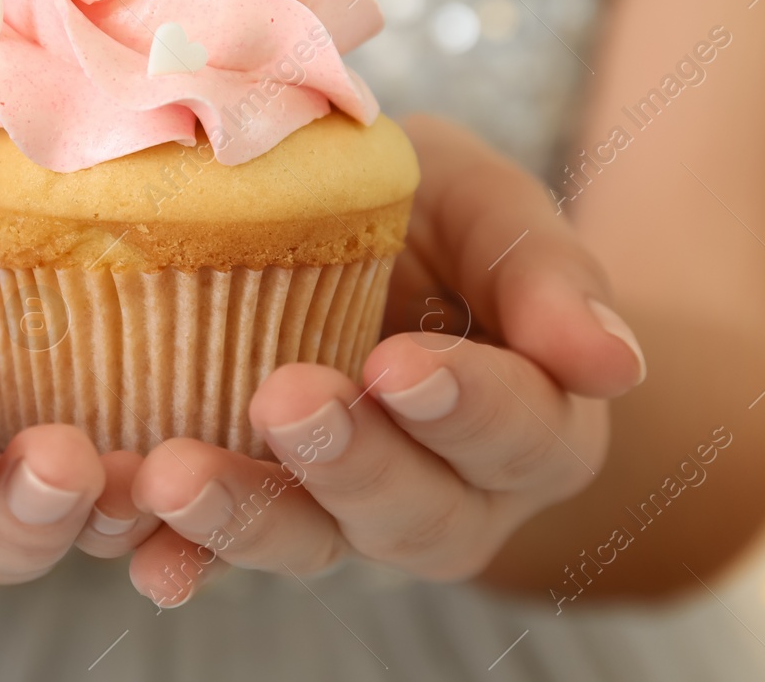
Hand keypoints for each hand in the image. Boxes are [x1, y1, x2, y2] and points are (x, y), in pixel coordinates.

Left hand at [127, 114, 645, 605]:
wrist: (357, 234)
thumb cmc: (437, 214)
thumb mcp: (489, 206)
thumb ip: (545, 272)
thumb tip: (616, 364)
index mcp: (535, 418)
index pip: (520, 428)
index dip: (467, 404)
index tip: (401, 364)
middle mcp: (456, 491)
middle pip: (420, 513)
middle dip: (354, 464)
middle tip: (290, 400)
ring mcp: (356, 515)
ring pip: (319, 544)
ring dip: (251, 518)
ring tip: (178, 475)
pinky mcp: (269, 512)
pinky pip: (226, 553)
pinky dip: (186, 557)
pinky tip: (148, 557)